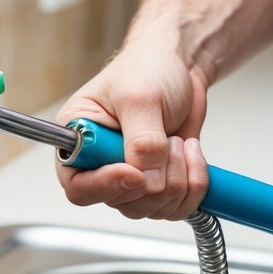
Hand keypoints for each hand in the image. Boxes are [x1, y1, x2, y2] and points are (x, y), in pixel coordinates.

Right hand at [55, 39, 210, 219]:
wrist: (180, 66)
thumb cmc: (148, 68)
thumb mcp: (140, 98)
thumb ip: (142, 142)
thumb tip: (147, 179)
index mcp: (79, 140)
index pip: (78, 186)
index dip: (107, 187)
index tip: (137, 174)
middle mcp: (102, 164)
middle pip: (122, 202)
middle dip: (156, 179)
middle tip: (168, 142)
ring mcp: (132, 177)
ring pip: (152, 208)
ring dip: (179, 179)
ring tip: (180, 142)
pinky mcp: (159, 182)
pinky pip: (177, 207)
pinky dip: (194, 185)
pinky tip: (193, 156)